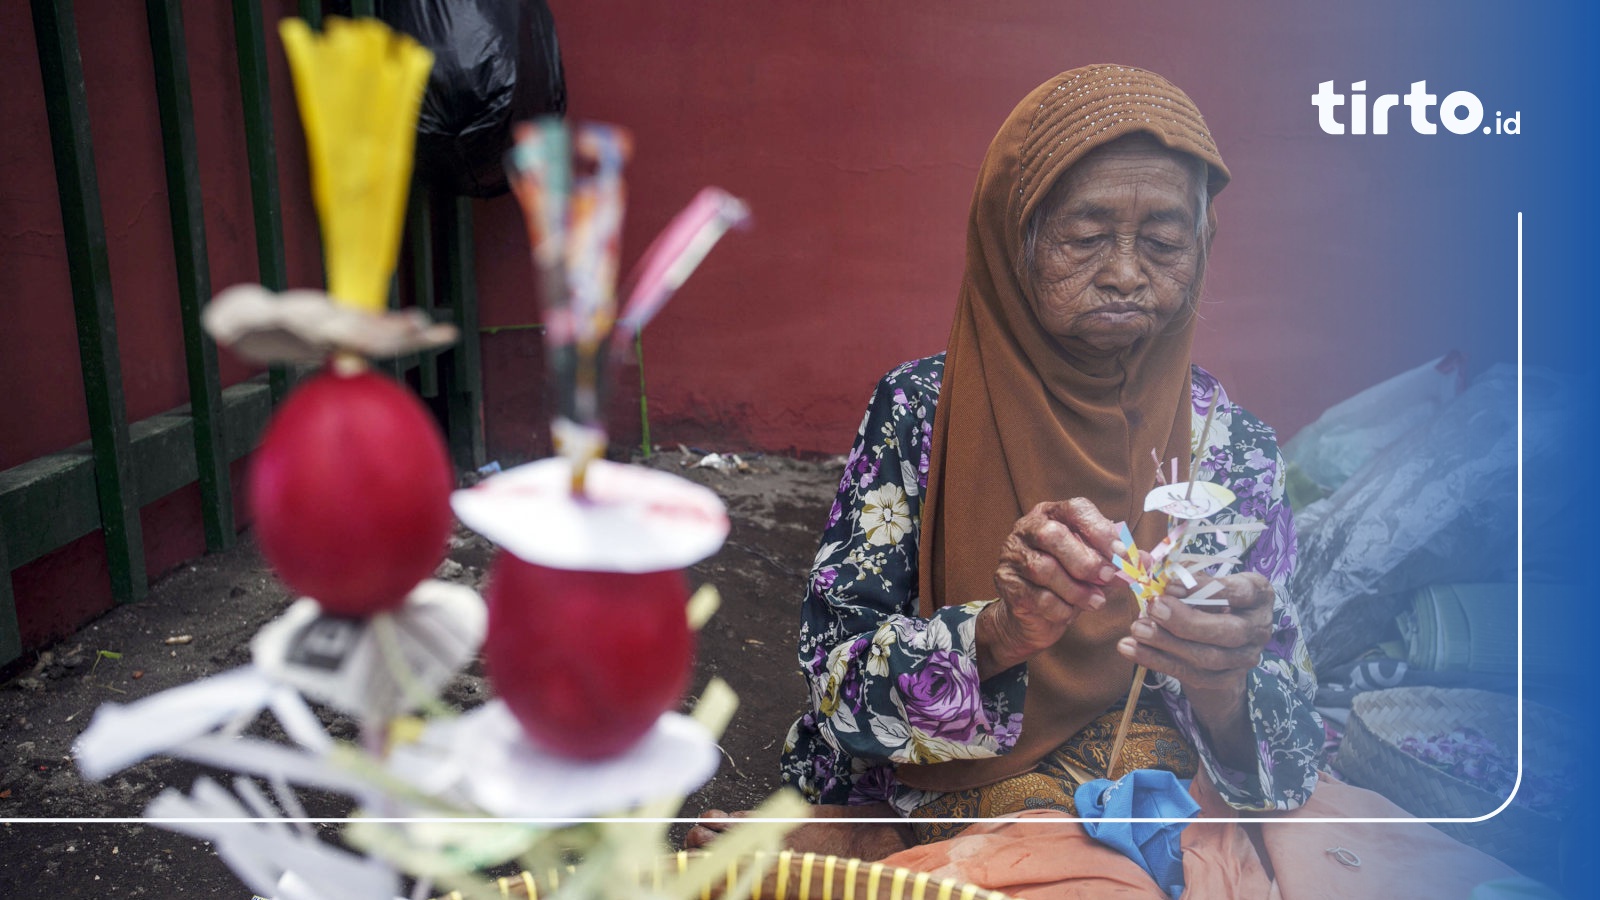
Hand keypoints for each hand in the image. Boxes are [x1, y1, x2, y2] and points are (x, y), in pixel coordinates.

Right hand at [978, 498, 1121, 677]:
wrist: (1032, 617)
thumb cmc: (1066, 584)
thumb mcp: (1094, 569)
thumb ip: (1116, 562)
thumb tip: (1145, 561)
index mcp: (1052, 514)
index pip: (1074, 509)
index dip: (1099, 529)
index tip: (1122, 553)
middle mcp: (1027, 529)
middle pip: (1052, 535)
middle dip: (1085, 560)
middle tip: (1107, 577)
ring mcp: (1012, 555)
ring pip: (1043, 568)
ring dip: (1075, 589)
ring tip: (1095, 602)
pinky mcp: (1006, 583)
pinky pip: (1036, 596)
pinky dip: (1060, 608)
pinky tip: (1071, 613)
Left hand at [1117, 572, 1273, 692]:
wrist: (1220, 637)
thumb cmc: (1210, 597)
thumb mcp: (1204, 579)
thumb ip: (1185, 574)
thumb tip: (1156, 572)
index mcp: (1259, 595)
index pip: (1241, 593)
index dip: (1206, 589)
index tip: (1171, 585)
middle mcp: (1258, 628)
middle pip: (1228, 632)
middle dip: (1186, 622)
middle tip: (1153, 607)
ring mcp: (1245, 658)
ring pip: (1208, 658)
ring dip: (1167, 644)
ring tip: (1137, 629)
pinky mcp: (1226, 679)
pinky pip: (1192, 675)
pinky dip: (1158, 662)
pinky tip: (1131, 648)